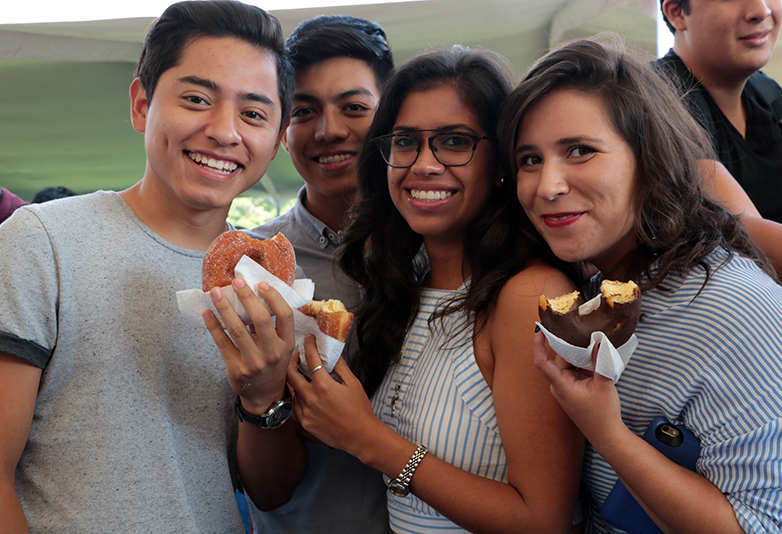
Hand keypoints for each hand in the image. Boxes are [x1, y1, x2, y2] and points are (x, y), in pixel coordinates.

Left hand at [204, 277, 294, 411]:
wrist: (264, 395)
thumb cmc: (272, 365)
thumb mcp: (282, 348)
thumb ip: (273, 328)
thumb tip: (254, 297)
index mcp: (286, 344)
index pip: (285, 315)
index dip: (274, 297)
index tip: (261, 283)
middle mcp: (272, 352)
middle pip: (261, 319)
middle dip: (247, 297)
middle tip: (237, 281)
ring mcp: (253, 362)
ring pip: (238, 329)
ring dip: (225, 308)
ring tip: (216, 292)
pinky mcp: (236, 368)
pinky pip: (222, 343)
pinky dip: (214, 326)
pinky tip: (207, 313)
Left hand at [286, 334, 380, 456]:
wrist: (361, 436)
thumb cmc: (360, 409)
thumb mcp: (353, 383)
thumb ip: (340, 367)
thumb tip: (331, 354)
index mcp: (324, 385)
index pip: (311, 359)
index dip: (309, 346)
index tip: (308, 339)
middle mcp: (311, 398)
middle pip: (291, 374)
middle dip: (291, 362)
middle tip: (297, 357)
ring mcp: (305, 412)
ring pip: (292, 391)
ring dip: (295, 382)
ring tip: (301, 377)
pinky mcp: (304, 423)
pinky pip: (294, 407)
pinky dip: (297, 399)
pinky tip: (303, 396)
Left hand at [533, 330, 623, 445]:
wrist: (607, 436)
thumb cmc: (603, 414)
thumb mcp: (603, 383)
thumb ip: (599, 361)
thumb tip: (598, 340)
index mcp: (561, 385)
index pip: (542, 362)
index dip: (538, 344)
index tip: (539, 329)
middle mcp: (558, 386)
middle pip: (560, 359)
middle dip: (572, 348)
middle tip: (588, 337)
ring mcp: (564, 388)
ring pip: (569, 364)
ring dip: (581, 357)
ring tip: (596, 350)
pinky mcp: (572, 390)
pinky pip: (574, 371)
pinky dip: (584, 365)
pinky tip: (596, 360)